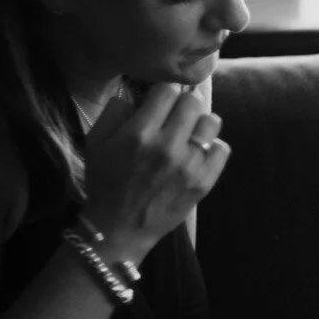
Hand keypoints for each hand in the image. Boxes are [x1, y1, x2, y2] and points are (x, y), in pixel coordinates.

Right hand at [80, 83, 227, 261]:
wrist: (120, 228)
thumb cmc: (106, 182)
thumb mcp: (95, 142)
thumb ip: (115, 111)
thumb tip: (138, 93)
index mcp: (139, 134)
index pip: (167, 90)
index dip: (163, 92)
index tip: (160, 101)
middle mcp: (167, 147)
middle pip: (192, 101)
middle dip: (182, 104)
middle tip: (174, 117)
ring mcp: (190, 165)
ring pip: (212, 121)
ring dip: (200, 123)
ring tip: (188, 134)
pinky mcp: (205, 182)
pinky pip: (223, 148)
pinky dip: (212, 147)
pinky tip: (197, 153)